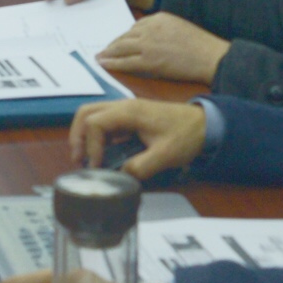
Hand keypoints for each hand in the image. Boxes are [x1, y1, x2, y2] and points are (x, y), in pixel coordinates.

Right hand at [69, 96, 207, 177]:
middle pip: (85, 112)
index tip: (97, 166)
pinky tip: (101, 154)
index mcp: (129, 111)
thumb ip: (141, 167)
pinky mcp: (129, 117)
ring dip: (84, 135)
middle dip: (77, 136)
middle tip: (78, 160)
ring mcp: (125, 110)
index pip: (94, 123)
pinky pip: (104, 121)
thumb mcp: (165, 155)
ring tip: (86, 158)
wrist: (205, 124)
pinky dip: (95, 136)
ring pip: (92, 114)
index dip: (90, 146)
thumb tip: (120, 176)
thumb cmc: (185, 135)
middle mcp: (122, 106)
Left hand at [97, 11, 231, 84]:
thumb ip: (162, 29)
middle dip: (112, 43)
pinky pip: (124, 62)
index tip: (118, 41)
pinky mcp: (148, 62)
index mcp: (158, 17)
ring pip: (120, 47)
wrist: (209, 56)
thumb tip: (148, 38)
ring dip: (108, 52)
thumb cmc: (200, 45)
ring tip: (99, 57)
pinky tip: (103, 64)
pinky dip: (112, 62)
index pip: (135, 26)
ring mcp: (147, 45)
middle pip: (124, 35)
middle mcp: (149, 29)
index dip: (125, 36)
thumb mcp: (179, 26)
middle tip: (101, 49)